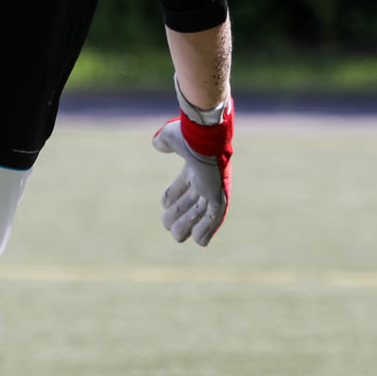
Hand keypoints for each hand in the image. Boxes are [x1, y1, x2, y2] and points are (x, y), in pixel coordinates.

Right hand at [150, 92, 231, 245]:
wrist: (202, 135)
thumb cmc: (189, 133)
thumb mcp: (171, 136)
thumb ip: (164, 141)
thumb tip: (157, 144)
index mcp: (195, 168)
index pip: (182, 189)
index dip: (171, 198)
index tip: (165, 204)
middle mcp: (205, 181)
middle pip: (190, 205)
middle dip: (175, 216)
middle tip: (167, 223)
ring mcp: (213, 189)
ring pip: (199, 215)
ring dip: (186, 226)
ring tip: (176, 235)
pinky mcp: (219, 196)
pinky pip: (214, 217)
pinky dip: (207, 229)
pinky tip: (200, 241)